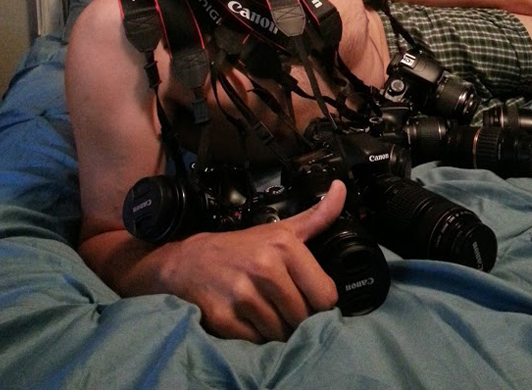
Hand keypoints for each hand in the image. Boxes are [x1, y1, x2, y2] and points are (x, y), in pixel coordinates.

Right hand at [164, 179, 347, 341]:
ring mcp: (243, 294)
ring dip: (276, 330)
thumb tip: (341, 188)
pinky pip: (257, 343)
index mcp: (284, 247)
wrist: (190, 262)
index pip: (325, 295)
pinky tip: (247, 319)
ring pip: (281, 333)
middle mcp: (264, 268)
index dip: (318, 301)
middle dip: (297, 318)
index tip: (306, 296)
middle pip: (303, 317)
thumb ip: (317, 215)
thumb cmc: (242, 248)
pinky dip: (255, 337)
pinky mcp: (224, 318)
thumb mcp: (282, 229)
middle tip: (282, 305)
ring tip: (264, 311)